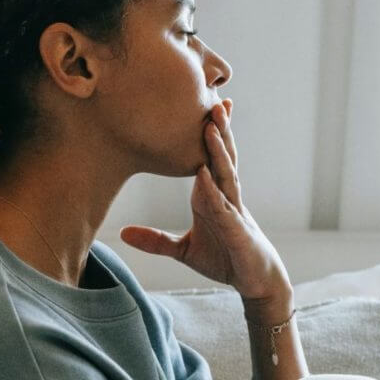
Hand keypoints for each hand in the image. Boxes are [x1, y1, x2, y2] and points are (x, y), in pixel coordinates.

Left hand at [119, 99, 289, 301]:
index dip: (208, 134)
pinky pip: (224, 208)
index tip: (202, 106)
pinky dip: (214, 191)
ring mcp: (233, 212)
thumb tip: (125, 233)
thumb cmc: (225, 259)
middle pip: (222, 158)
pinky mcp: (237, 231)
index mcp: (212, 196)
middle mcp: (225, 197)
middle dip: (219, 129)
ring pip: (226, 174)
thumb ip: (156, 240)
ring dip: (218, 150)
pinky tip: (205, 175)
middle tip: (213, 98)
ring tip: (211, 125)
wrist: (254, 281)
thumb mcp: (184, 250)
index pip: (209, 158)